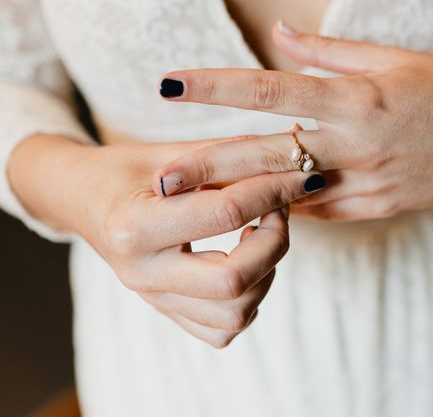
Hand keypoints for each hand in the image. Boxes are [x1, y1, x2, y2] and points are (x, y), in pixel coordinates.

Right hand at [8, 134, 325, 346]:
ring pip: (235, 314)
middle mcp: (142, 272)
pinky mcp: (166, 310)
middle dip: (275, 242)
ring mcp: (153, 298)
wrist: (82, 199)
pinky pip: (221, 330)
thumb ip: (229, 156)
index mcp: (135, 224)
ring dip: (266, 272)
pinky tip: (245, 264)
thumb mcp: (171, 152)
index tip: (301, 174)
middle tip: (279, 210)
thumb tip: (292, 153)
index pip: (225, 212)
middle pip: (234, 280)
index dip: (274, 189)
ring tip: (258, 234)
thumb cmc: (126, 169)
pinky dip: (248, 301)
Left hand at [153, 21, 432, 219]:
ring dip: (243, 196)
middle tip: (160, 176)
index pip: (271, 89)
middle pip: (268, 157)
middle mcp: (356, 145)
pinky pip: (320, 212)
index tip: (170, 83)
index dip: (217, 85)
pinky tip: (258, 208)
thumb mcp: (390, 58)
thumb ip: (327, 51)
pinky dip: (289, 207)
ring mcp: (368, 183)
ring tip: (195, 199)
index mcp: (356, 99)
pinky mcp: (377, 208)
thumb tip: (278, 32)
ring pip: (290, 195)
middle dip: (210, 167)